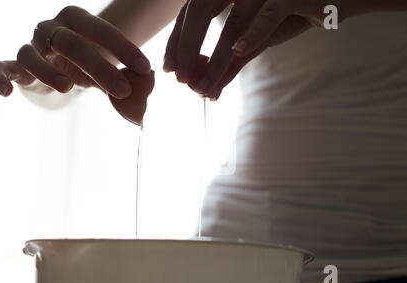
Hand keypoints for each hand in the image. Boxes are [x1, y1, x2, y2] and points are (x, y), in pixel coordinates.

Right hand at [0, 6, 150, 98]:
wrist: (59, 67)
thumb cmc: (87, 63)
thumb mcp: (108, 66)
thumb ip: (126, 75)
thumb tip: (150, 88)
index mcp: (77, 20)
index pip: (101, 30)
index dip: (124, 48)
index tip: (146, 69)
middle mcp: (51, 28)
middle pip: (71, 43)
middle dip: (99, 66)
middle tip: (123, 90)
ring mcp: (31, 46)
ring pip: (32, 54)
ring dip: (49, 70)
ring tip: (68, 88)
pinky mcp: (16, 66)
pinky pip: (1, 67)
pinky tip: (6, 93)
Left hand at [164, 0, 348, 99]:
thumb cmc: (299, 11)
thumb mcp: (261, 36)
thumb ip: (235, 58)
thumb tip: (208, 89)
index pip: (192, 9)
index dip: (176, 39)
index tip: (168, 67)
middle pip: (200, 10)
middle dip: (186, 48)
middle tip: (180, 80)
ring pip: (232, 21)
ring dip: (216, 59)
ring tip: (202, 87)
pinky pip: (269, 15)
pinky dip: (253, 34)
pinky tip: (236, 52)